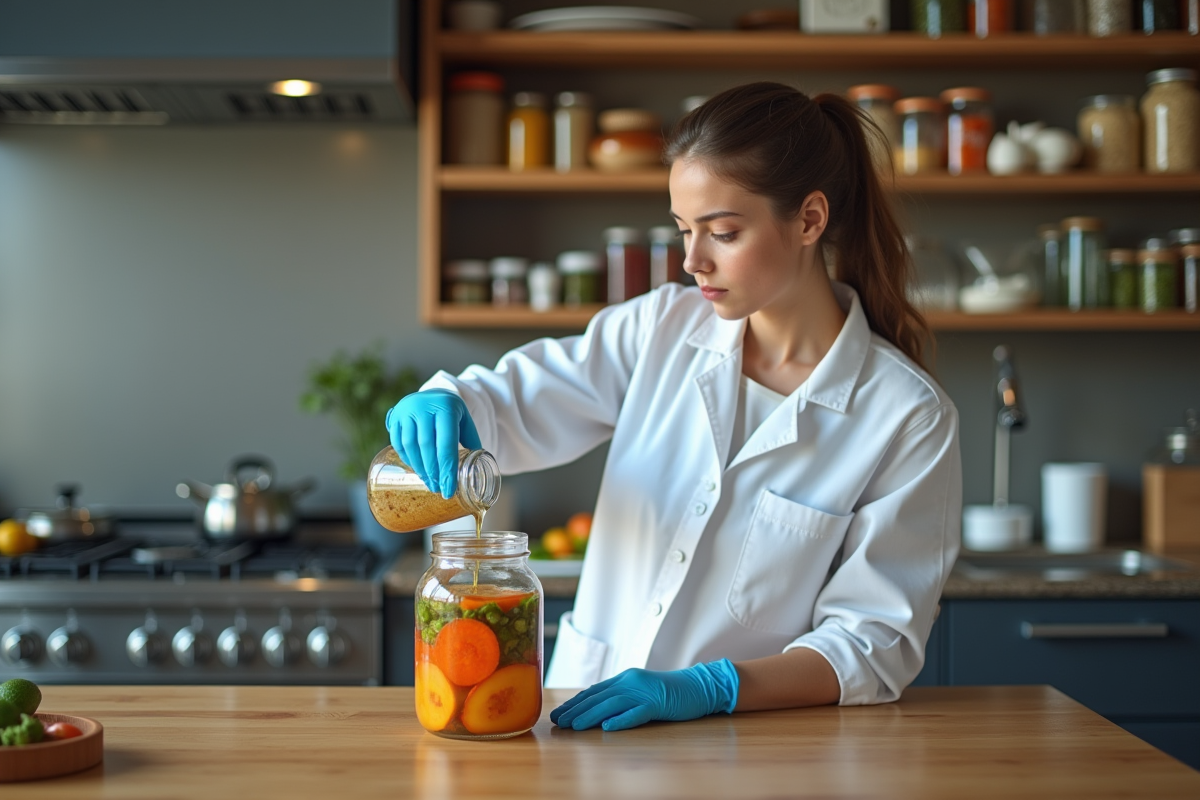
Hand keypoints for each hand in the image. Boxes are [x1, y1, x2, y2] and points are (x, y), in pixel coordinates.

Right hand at [385, 389, 480, 498]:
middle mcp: (424, 407)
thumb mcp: (465, 421)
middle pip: (427, 446)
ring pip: (410, 445)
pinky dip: (406, 458)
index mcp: (447, 408)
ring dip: (419, 468)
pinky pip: (398, 442)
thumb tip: (480, 469)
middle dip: (432, 472)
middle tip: (437, 489)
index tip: (448, 490)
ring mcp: (407, 410)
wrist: (432, 393)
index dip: (447, 470)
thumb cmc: (451, 412)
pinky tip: (416, 468)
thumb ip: (472, 442)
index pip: (446, 444)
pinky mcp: (395, 416)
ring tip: (428, 481)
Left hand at [550, 659, 738, 731]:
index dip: (575, 703)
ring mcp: (645, 692)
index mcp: (625, 679)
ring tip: (575, 727)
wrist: (699, 686)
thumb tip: (597, 710)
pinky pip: (638, 712)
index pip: (594, 691)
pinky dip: (623, 719)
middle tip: (558, 722)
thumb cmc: (669, 692)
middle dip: (576, 710)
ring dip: (591, 715)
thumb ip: (621, 697)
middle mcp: (631, 682)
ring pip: (612, 703)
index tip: (558, 714)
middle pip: (598, 697)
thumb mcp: (640, 691)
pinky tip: (609, 727)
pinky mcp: (659, 703)